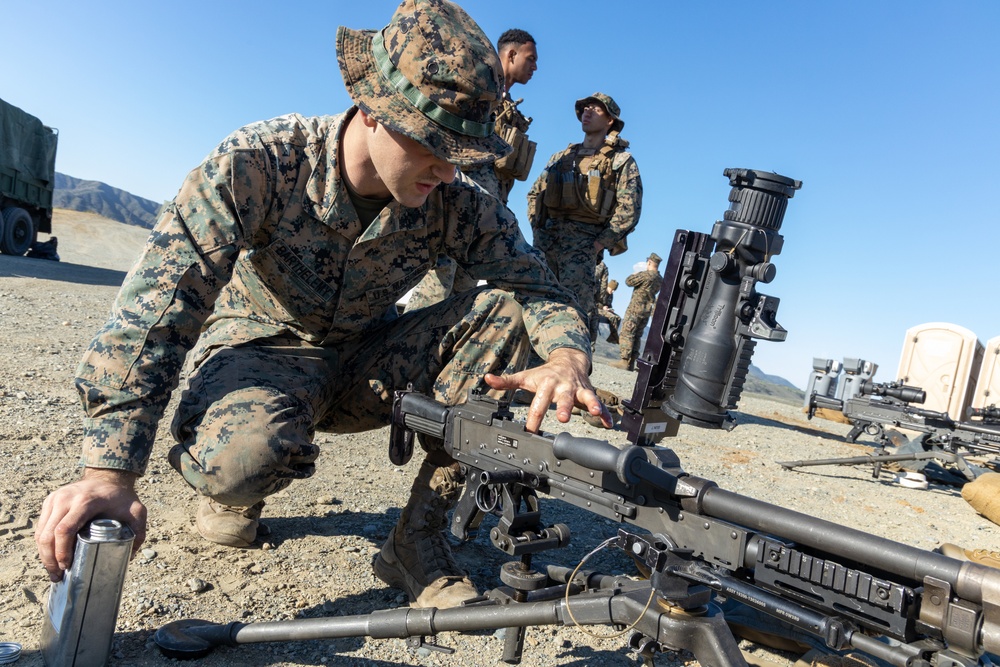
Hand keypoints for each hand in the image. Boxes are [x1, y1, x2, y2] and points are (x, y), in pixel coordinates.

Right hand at [35, 469, 146, 581]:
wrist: (108, 478)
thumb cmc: (122, 497)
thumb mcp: (137, 511)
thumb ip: (139, 532)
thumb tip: (129, 557)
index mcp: (86, 501)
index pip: (65, 530)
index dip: (62, 551)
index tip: (67, 567)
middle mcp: (66, 498)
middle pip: (49, 534)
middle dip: (50, 559)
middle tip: (57, 576)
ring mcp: (56, 498)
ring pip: (41, 532)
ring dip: (44, 554)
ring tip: (53, 571)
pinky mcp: (50, 501)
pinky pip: (41, 526)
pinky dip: (43, 544)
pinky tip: (49, 556)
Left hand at [484, 347, 611, 431]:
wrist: (569, 360)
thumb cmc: (545, 373)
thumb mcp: (525, 376)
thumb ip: (507, 381)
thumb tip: (487, 379)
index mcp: (546, 383)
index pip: (538, 403)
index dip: (534, 417)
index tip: (529, 430)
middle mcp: (563, 386)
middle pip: (563, 397)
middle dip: (564, 407)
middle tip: (562, 417)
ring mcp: (578, 388)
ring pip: (586, 396)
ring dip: (591, 404)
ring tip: (596, 412)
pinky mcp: (589, 392)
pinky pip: (599, 403)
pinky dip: (605, 413)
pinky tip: (610, 423)